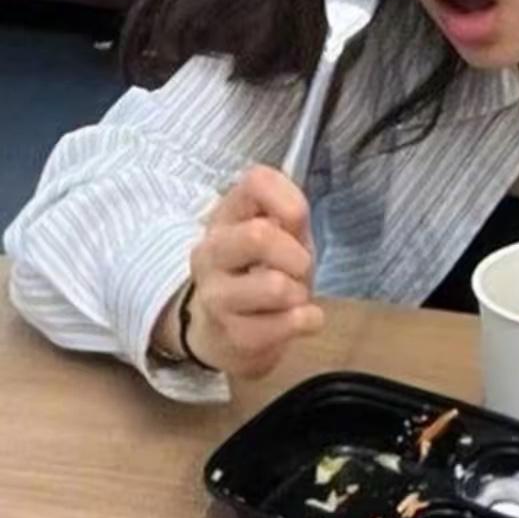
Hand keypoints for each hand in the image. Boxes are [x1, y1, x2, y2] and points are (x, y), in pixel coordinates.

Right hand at [179, 165, 324, 377]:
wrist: (225, 332)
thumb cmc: (261, 272)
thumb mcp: (280, 236)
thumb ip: (291, 216)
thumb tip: (295, 214)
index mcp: (225, 217)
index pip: (256, 181)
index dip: (289, 201)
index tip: (296, 225)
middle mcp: (210, 252)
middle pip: (259, 235)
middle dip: (297, 255)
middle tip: (299, 269)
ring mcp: (215, 296)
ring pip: (276, 285)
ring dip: (300, 292)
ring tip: (293, 297)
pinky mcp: (233, 336)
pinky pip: (289, 322)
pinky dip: (308, 320)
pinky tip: (296, 320)